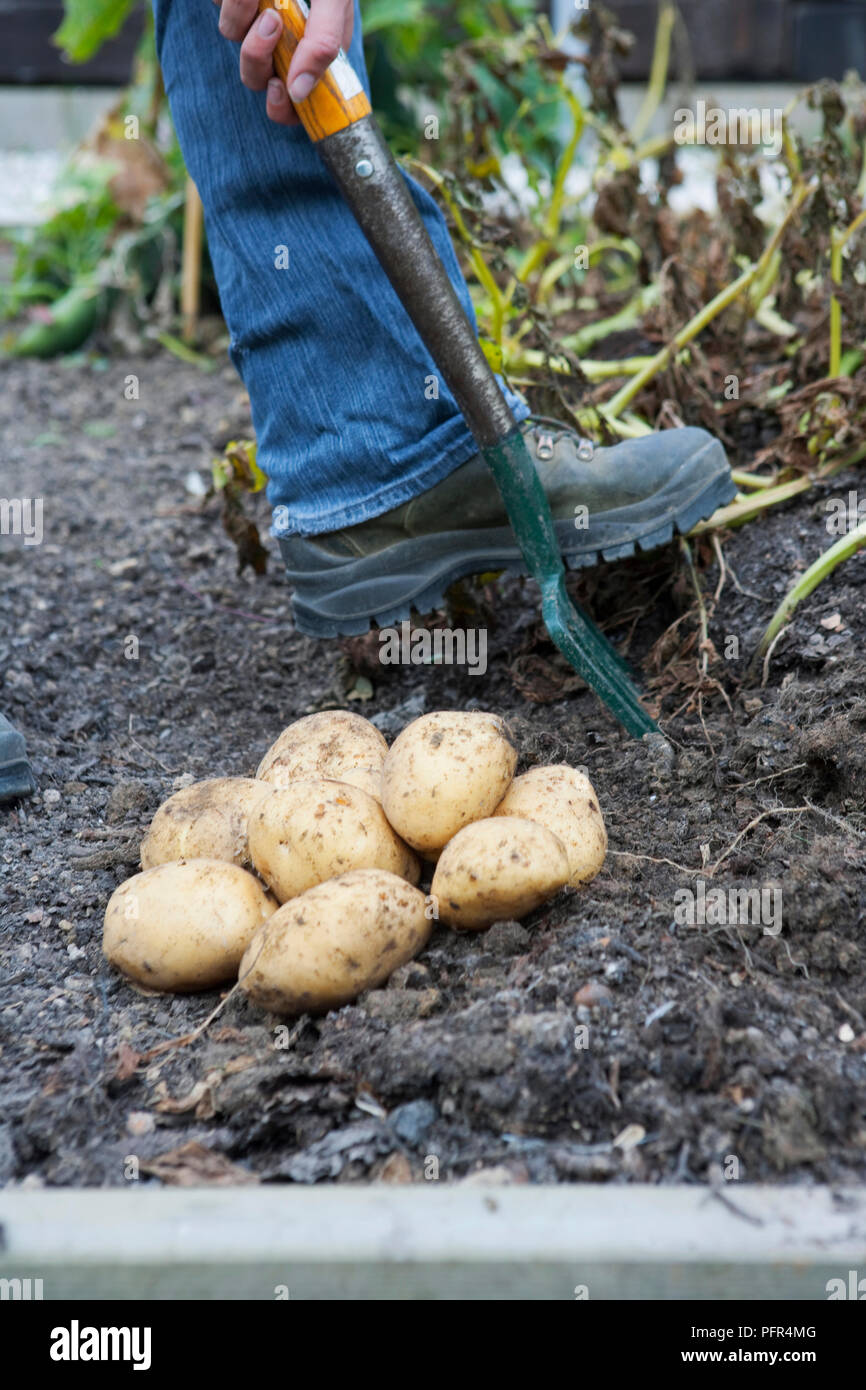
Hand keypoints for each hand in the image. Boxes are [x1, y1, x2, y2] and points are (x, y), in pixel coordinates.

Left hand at [214, 0, 354, 125]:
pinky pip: (216, 4)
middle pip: (254, 76)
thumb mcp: (334, 1)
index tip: (279, 88)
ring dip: (239, 13)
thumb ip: (324, 43)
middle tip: (271, 21)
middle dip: (256, 55)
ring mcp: (252, 19)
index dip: (281, 108)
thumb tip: (299, 92)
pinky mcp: (230, 1)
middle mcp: (280, 42)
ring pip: (231, 34)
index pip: (290, 106)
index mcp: (309, 53)